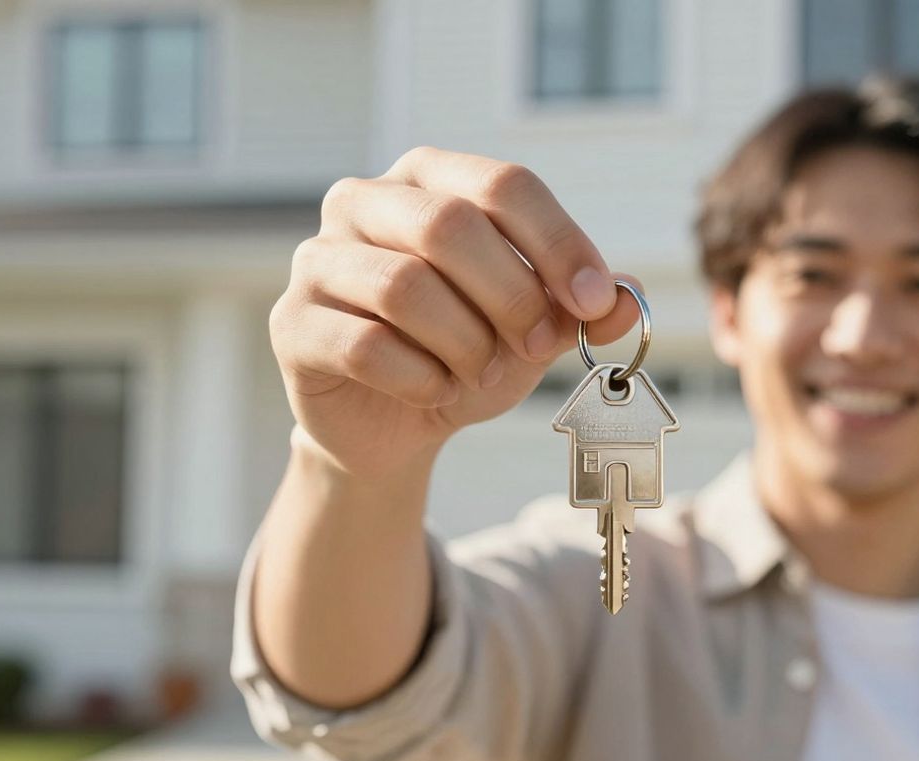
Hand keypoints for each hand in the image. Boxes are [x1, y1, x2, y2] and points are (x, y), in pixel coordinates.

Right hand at [270, 147, 641, 479]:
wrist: (397, 422)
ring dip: (463, 344)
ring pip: (405, 288)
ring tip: (477, 370)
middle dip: (511, 296)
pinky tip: (434, 391)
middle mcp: (365, 201)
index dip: (558, 242)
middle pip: (449, 227)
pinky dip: (420, 379)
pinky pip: (365, 346)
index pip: (503, 184)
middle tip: (537, 345)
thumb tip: (626, 299)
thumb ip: (581, 309)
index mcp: (431, 179)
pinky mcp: (292, 323)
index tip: (594, 300)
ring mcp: (318, 259)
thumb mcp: (536, 329)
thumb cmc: (466, 351)